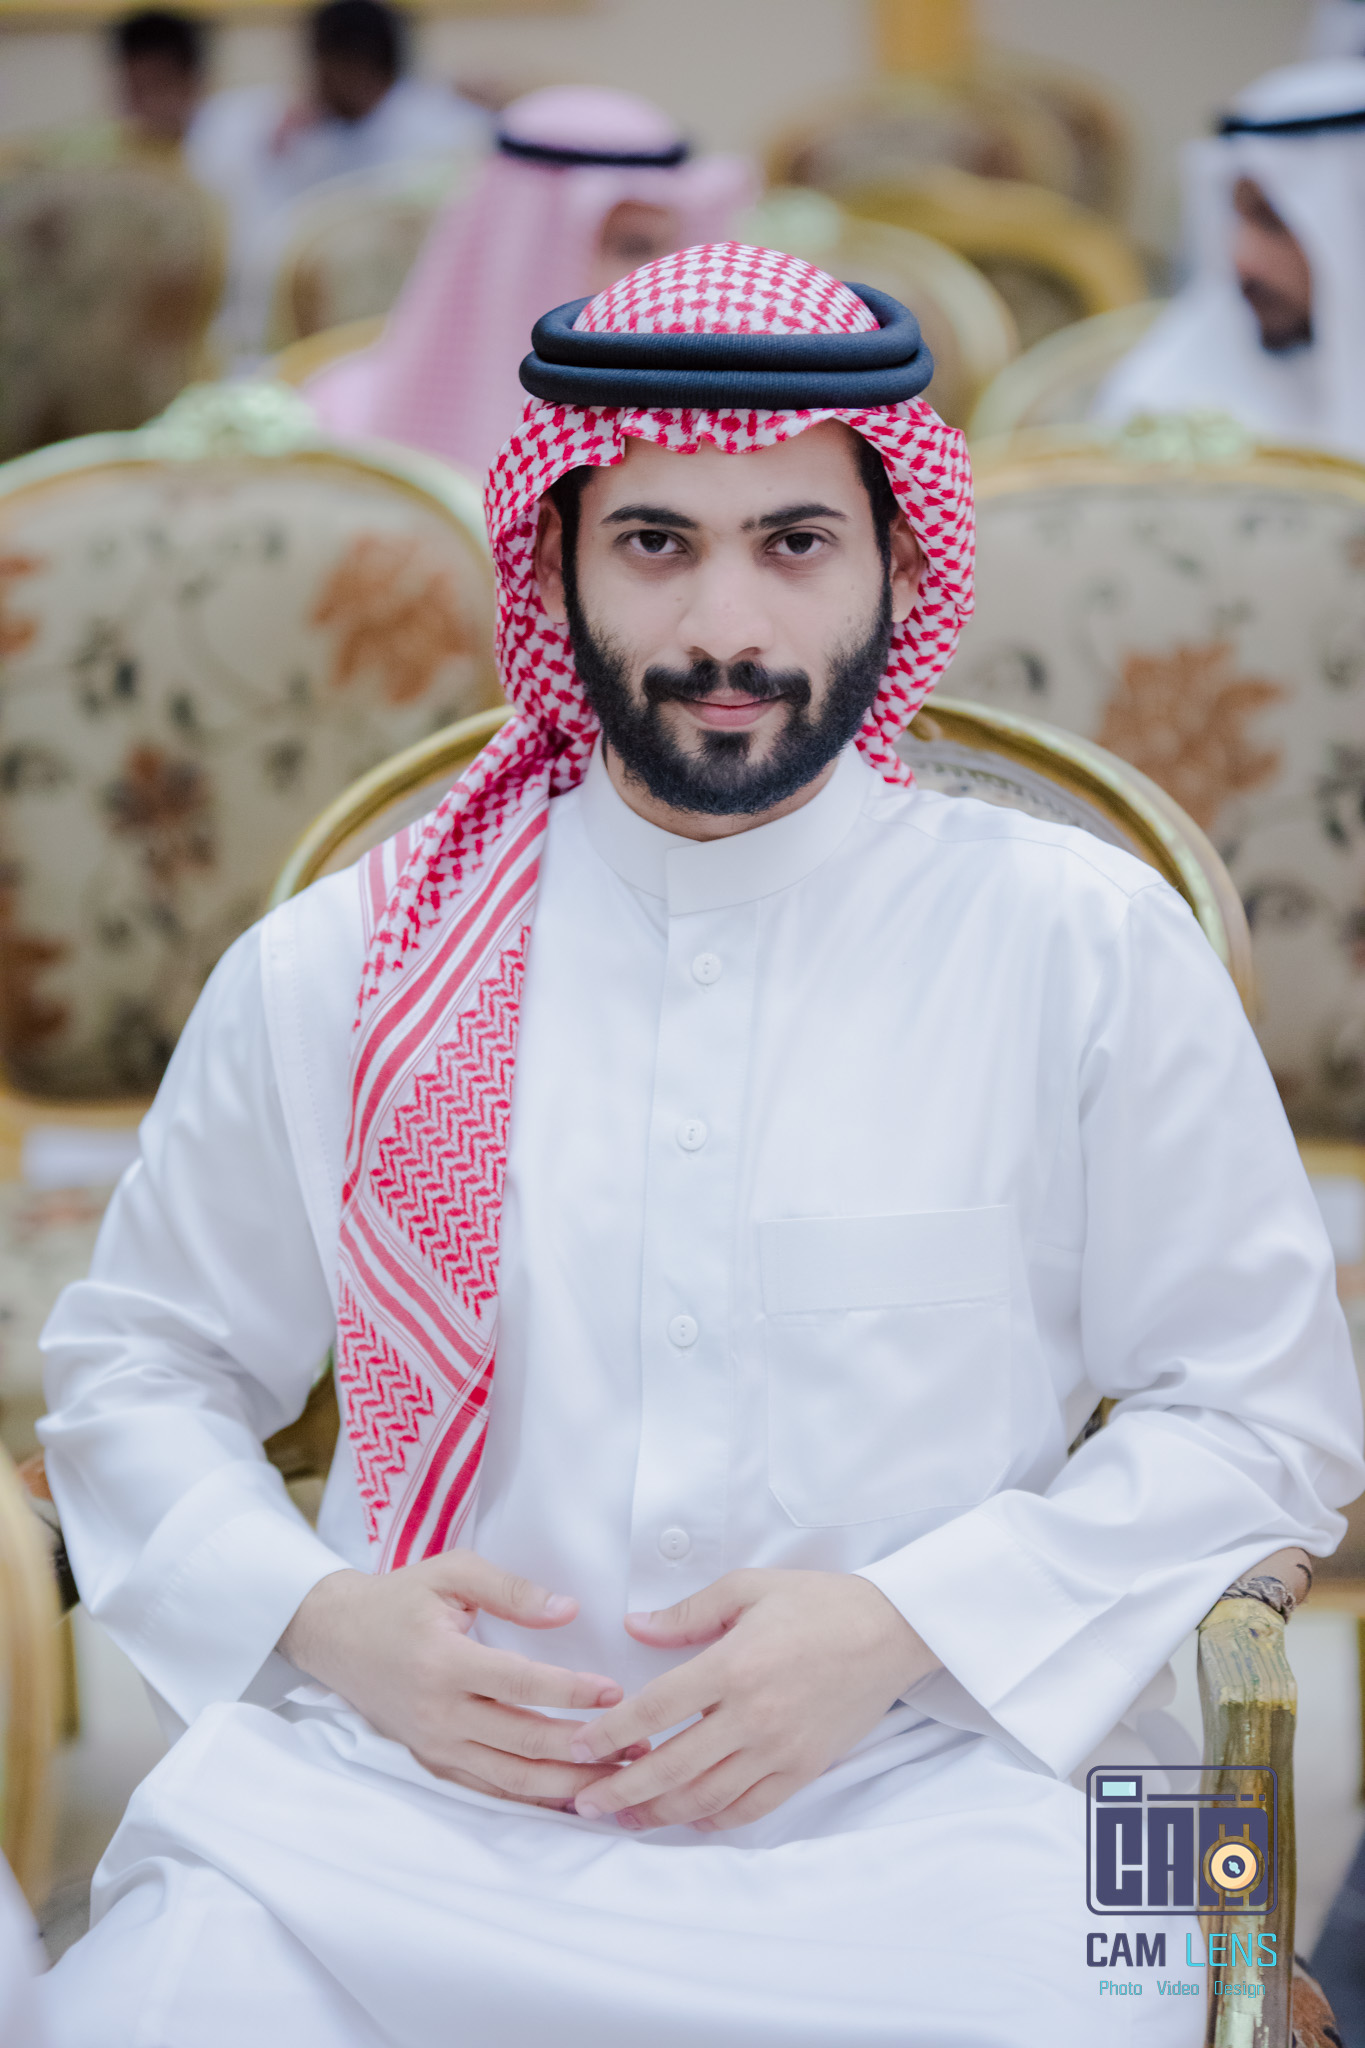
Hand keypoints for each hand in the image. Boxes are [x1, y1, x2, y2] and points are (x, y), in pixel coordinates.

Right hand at [279, 1552, 638, 1808]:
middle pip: (523, 1742)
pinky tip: (572, 1798)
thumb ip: (511, 1590)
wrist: (335, 1637)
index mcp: (444, 1661)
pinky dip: (533, 1800)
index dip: (571, 1691)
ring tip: (618, 1777)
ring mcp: (436, 1745)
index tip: (615, 1692)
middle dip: (585, 1750)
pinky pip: (490, 1791)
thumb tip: (568, 1611)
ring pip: (512, 1778)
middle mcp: (440, 1712)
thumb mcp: (451, 1573)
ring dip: (569, 1783)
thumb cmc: (398, 1599)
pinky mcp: (434, 1763)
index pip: (519, 1683)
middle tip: (637, 1745)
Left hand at [567, 1570, 941, 1832]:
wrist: (890, 1632)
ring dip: (658, 1813)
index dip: (611, 1734)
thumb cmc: (818, 1602)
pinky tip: (688, 1820)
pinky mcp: (804, 1769)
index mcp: (733, 1666)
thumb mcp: (748, 1588)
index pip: (656, 1709)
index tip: (578, 1747)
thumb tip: (635, 1626)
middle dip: (620, 1790)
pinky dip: (714, 1820)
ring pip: (706, 1797)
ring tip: (623, 1818)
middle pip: (671, 1767)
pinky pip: (750, 1808)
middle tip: (582, 1803)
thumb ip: (688, 1611)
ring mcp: (779, 1749)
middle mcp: (752, 1716)